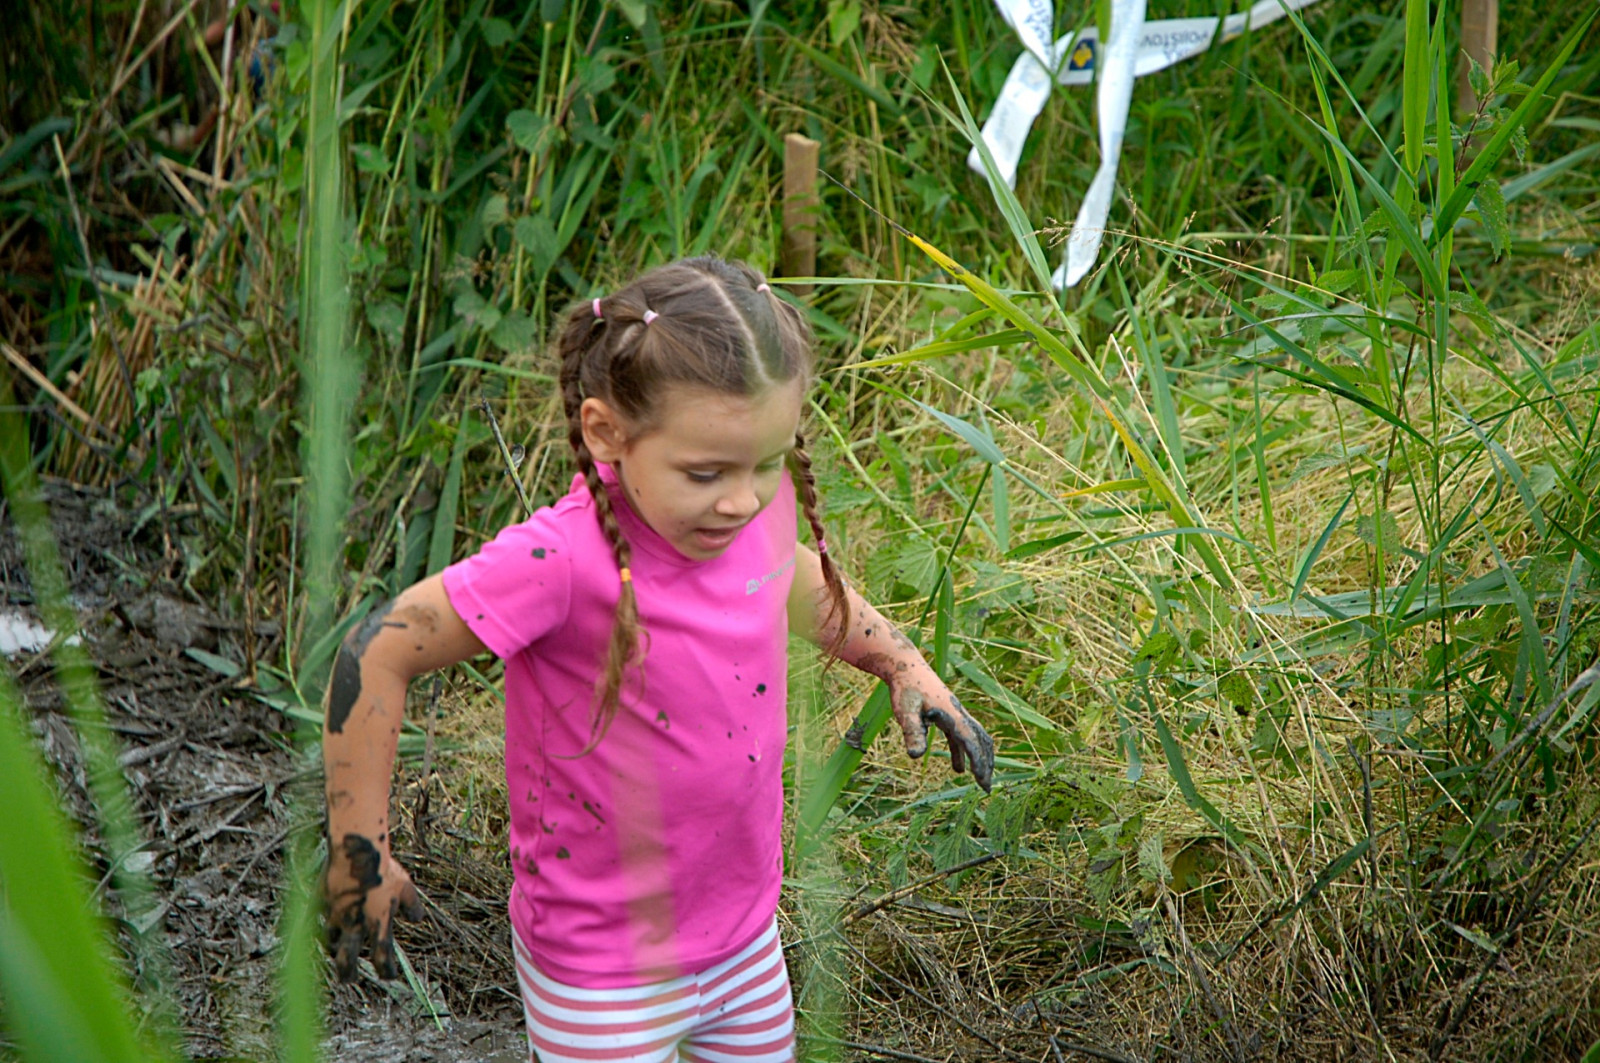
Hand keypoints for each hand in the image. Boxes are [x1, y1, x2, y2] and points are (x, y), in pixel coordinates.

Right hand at [323, 832, 423, 980]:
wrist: (358, 849)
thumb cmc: (384, 867)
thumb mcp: (405, 886)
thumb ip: (412, 906)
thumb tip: (417, 920)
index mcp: (378, 922)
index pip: (383, 956)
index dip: (387, 970)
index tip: (389, 977)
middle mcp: (355, 924)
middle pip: (348, 960)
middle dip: (348, 973)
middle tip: (349, 980)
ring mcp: (335, 915)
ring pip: (329, 942)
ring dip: (333, 949)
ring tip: (335, 950)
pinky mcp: (320, 903)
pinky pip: (311, 920)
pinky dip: (309, 927)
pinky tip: (306, 929)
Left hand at [889, 678, 994, 791]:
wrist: (904, 665)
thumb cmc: (905, 688)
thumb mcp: (906, 712)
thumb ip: (913, 733)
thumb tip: (916, 756)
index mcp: (952, 714)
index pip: (970, 741)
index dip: (978, 761)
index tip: (982, 781)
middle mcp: (958, 714)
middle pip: (980, 740)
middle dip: (985, 764)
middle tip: (987, 787)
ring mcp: (954, 713)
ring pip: (974, 738)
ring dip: (979, 758)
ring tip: (981, 780)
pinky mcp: (947, 714)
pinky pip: (960, 736)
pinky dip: (963, 752)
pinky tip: (958, 768)